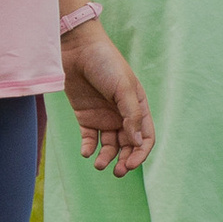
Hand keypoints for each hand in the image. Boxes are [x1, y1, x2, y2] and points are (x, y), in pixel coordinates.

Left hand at [63, 24, 154, 174]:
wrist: (78, 49)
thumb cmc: (106, 64)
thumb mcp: (124, 89)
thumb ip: (131, 116)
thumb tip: (136, 144)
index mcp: (138, 107)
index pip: (145, 137)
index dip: (140, 153)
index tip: (130, 164)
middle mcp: (123, 115)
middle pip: (127, 146)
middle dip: (124, 160)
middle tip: (117, 171)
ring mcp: (104, 117)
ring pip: (109, 146)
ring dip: (106, 158)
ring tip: (99, 165)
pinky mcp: (86, 117)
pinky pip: (89, 139)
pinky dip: (89, 149)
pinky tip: (86, 152)